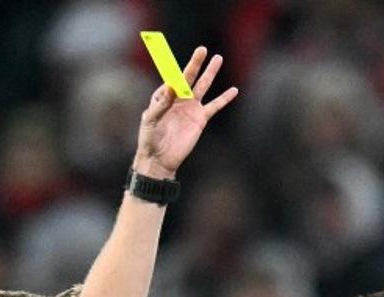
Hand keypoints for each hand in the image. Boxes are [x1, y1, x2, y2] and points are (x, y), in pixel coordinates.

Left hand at [134, 46, 238, 178]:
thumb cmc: (150, 139)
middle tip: (203, 49)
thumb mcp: (151, 120)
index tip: (176, 80)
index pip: (172, 80)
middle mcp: (179, 98)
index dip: (174, 76)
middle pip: (189, 77)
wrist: (160, 159)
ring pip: (203, 86)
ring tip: (218, 58)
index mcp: (164, 96)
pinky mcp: (200, 119)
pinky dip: (224, 99)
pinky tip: (233, 90)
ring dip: (210, 73)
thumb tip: (171, 85)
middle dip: (196, 63)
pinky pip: (214, 106)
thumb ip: (161, 103)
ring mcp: (191, 108)